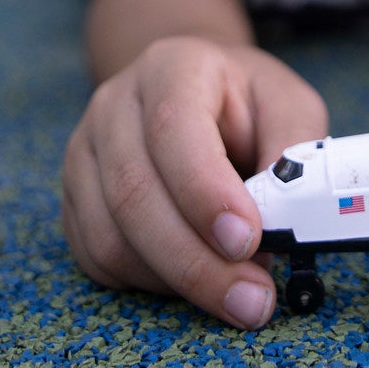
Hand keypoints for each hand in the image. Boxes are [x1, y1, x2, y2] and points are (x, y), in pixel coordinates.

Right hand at [61, 35, 327, 327]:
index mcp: (171, 67)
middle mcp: (115, 105)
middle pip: (135, 192)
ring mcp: (85, 151)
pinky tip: (192, 281)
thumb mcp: (287, 105)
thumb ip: (294, 151)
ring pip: (111, 235)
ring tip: (234, 295)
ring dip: (175, 280)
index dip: (205, 191)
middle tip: (252, 300)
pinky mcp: (75, 198)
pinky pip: (98, 258)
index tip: (246, 241)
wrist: (194, 94)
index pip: (173, 128)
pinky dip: (148, 284)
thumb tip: (286, 216)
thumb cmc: (245, 105)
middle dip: (196, 260)